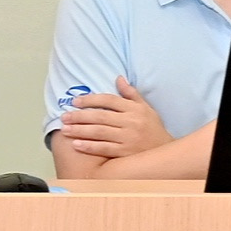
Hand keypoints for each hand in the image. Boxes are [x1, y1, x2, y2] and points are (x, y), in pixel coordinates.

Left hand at [50, 78, 165, 175]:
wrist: (165, 152)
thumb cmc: (153, 129)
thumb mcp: (146, 108)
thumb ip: (131, 94)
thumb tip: (118, 78)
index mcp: (135, 109)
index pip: (109, 100)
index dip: (91, 100)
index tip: (75, 101)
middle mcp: (131, 122)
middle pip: (101, 116)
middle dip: (80, 116)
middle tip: (64, 116)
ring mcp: (128, 138)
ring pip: (100, 132)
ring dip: (80, 130)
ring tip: (65, 130)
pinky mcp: (125, 153)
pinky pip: (104, 148)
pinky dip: (89, 146)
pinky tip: (77, 144)